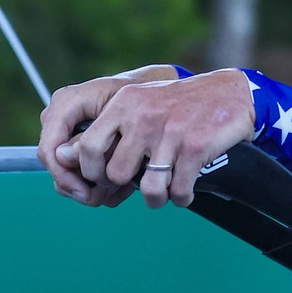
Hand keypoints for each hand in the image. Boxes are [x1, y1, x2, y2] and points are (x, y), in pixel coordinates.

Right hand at [39, 68, 160, 202]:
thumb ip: (92, 137)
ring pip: (68, 178)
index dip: (63, 176)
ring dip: (95, 189)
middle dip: (84, 185)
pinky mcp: (77, 150)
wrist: (152, 95)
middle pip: (57, 168)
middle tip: (113, 191)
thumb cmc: (139, 100)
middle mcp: (59, 120)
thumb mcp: (121, 116)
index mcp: (65, 104)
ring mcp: (66, 135)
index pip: (48, 150)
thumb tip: (63, 157)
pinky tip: (124, 187)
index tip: (86, 193)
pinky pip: (80, 177)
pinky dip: (101, 188)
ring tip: (122, 188)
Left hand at [54, 69, 257, 208]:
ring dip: (157, 199)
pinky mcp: (196, 146)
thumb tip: (62, 156)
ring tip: (163, 194)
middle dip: (126, 187)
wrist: (229, 93)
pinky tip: (185, 191)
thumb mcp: (139, 105)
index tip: (105, 179)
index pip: (89, 148)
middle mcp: (143, 116)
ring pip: (149, 189)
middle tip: (139, 184)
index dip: (92, 173)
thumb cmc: (177, 105)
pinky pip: (179, 190)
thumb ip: (106, 129)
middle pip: (116, 174)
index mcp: (124, 104)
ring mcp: (170, 132)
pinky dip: (182, 198)